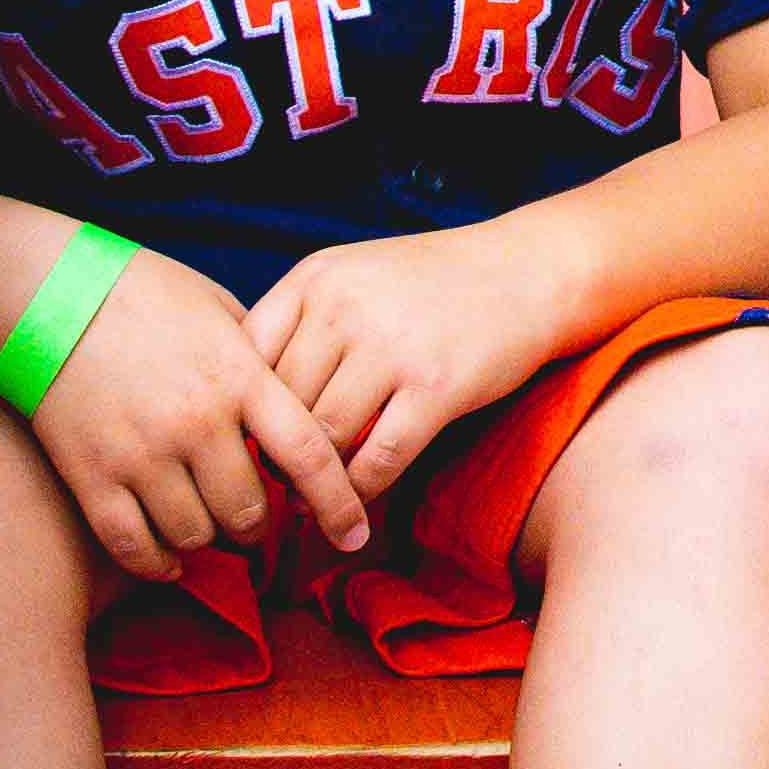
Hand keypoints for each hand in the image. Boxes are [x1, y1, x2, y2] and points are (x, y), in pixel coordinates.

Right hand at [30, 239, 371, 566]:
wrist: (49, 291)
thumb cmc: (143, 293)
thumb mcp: (219, 309)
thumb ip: (260, 359)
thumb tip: (297, 402)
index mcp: (238, 375)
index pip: (308, 453)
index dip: (339, 504)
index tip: (354, 536)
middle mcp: (196, 421)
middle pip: (251, 511)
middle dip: (261, 523)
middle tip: (255, 513)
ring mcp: (141, 453)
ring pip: (196, 535)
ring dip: (209, 537)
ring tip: (207, 519)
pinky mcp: (91, 476)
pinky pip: (135, 547)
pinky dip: (158, 563)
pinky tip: (169, 556)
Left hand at [248, 226, 588, 497]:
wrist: (527, 270)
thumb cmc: (432, 282)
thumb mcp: (354, 275)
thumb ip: (301, 323)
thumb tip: (248, 404)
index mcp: (315, 277)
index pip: (246, 358)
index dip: (241, 409)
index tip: (247, 442)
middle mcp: (344, 308)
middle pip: (282, 405)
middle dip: (277, 453)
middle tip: (278, 485)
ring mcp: (391, 347)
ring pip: (324, 438)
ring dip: (317, 479)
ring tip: (314, 498)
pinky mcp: (436, 388)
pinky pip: (378, 460)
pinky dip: (361, 489)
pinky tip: (360, 498)